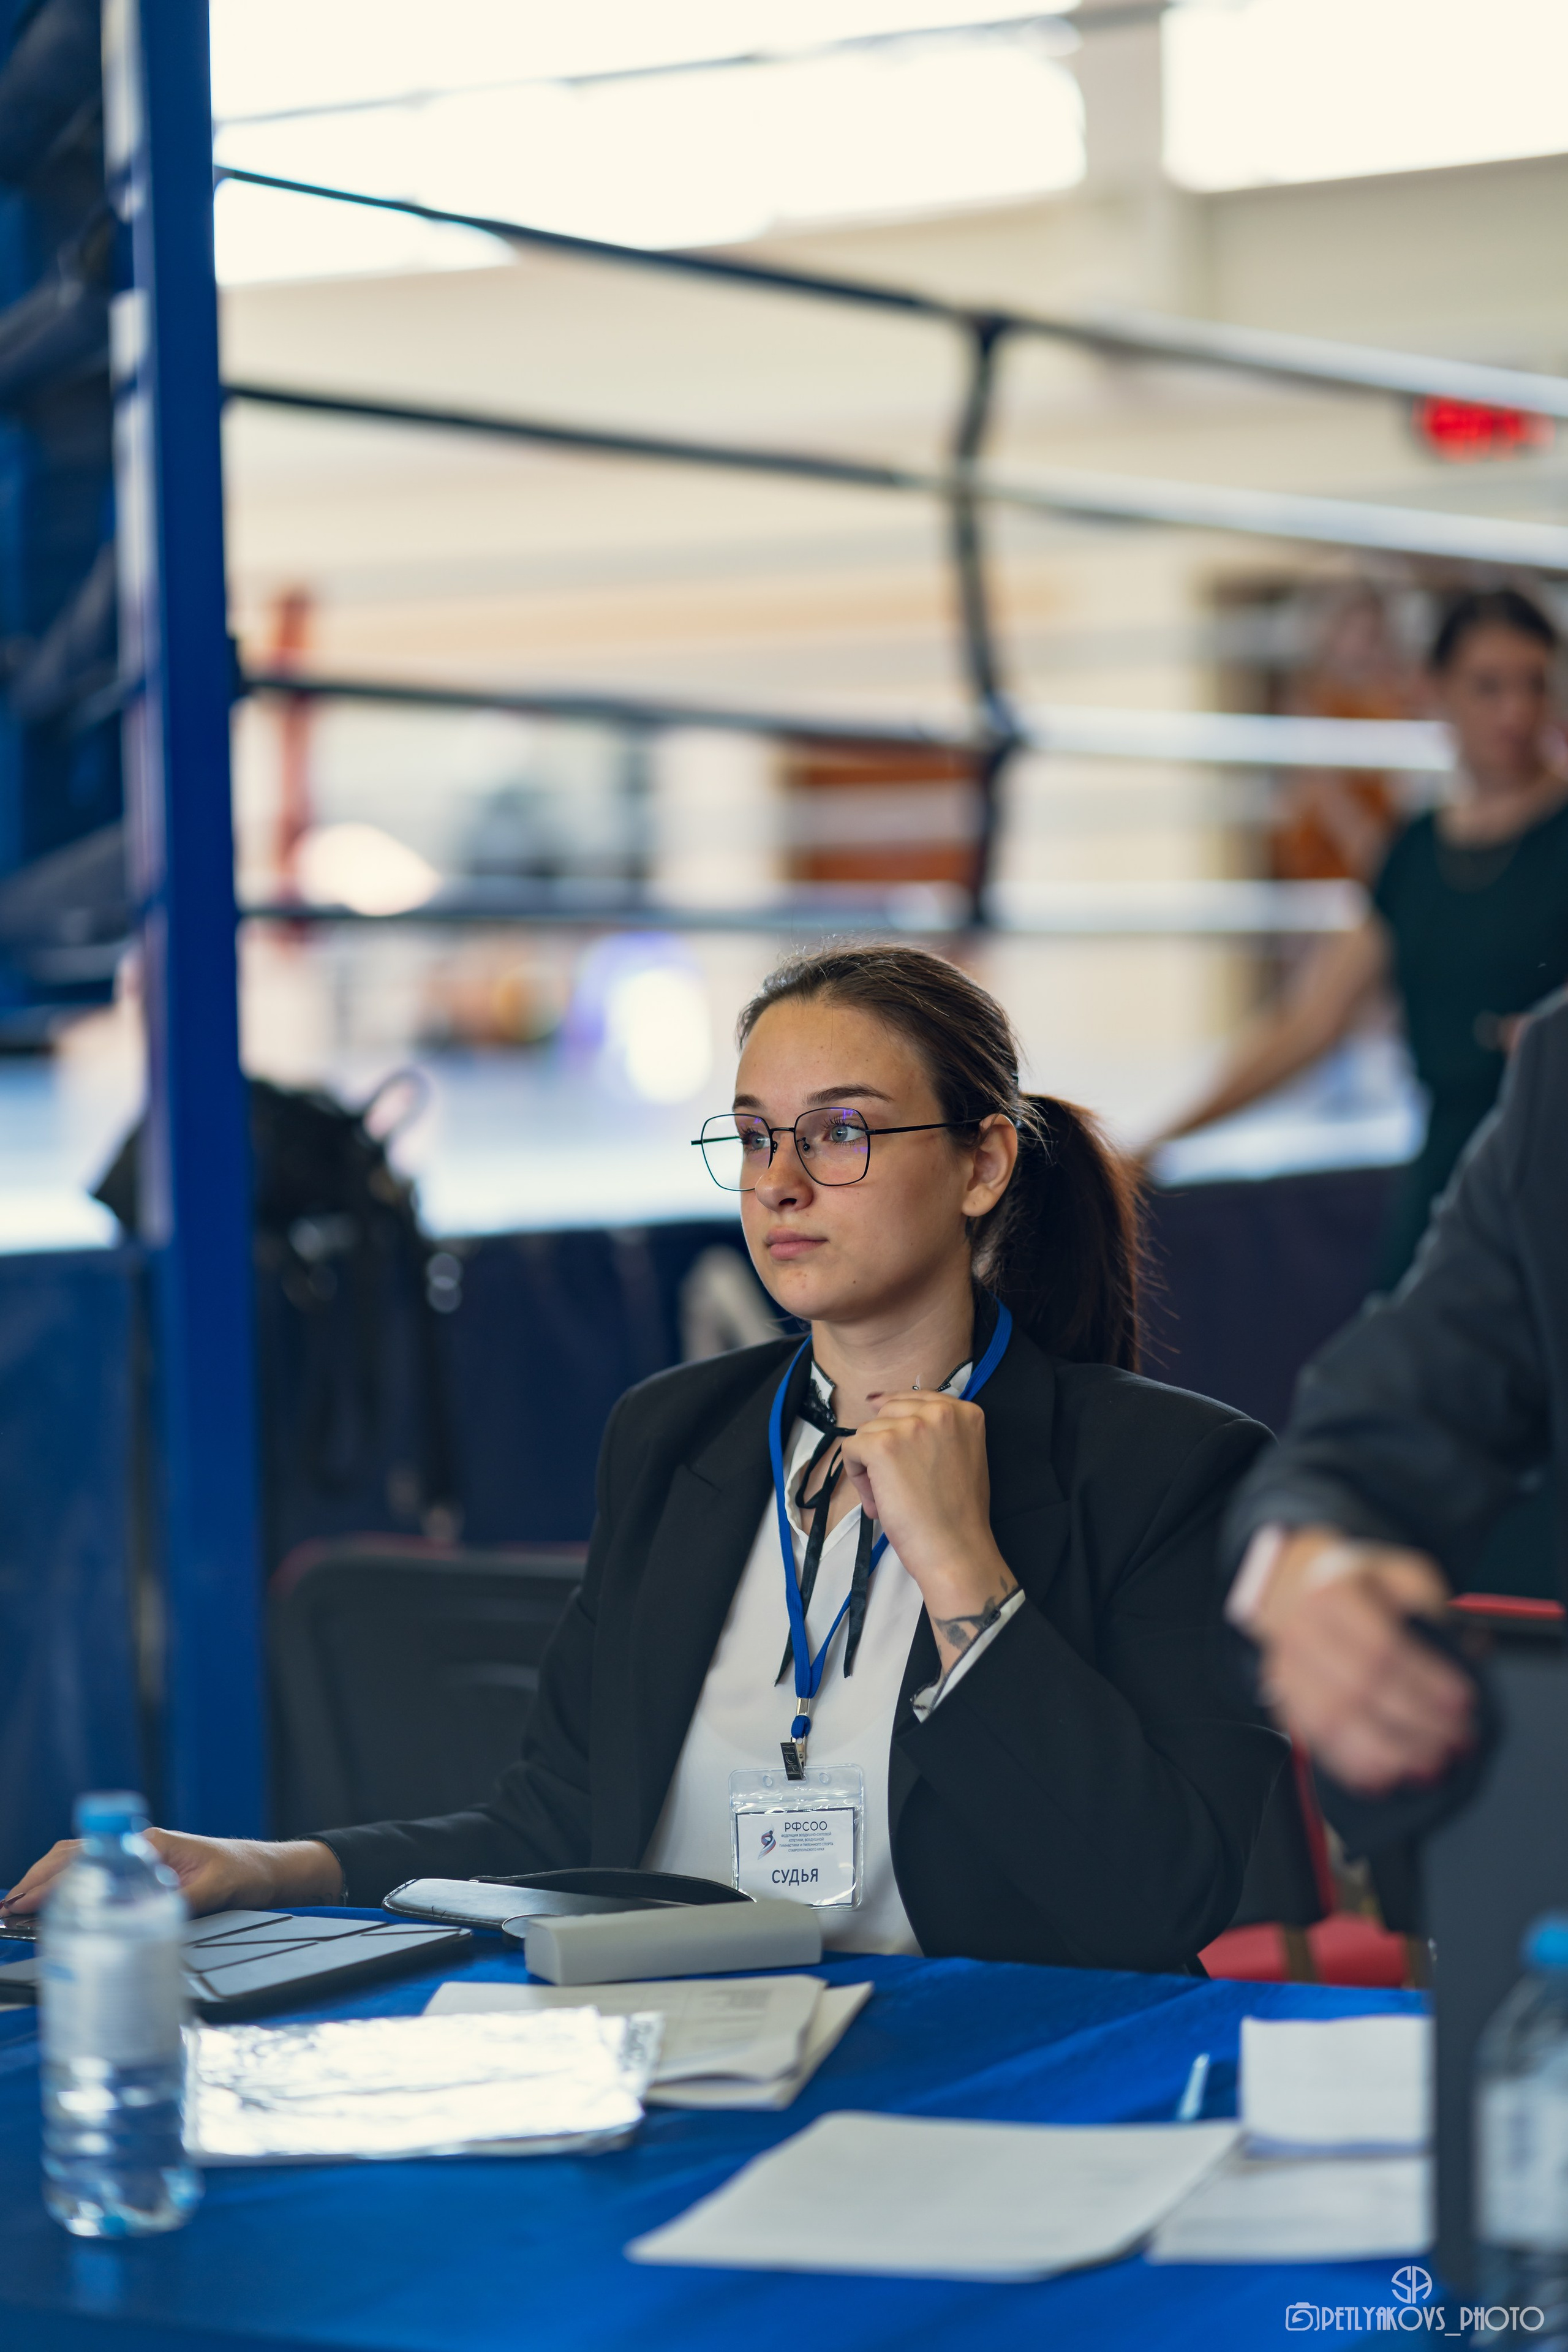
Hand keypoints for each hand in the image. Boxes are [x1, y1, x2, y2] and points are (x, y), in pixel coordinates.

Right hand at [2, 1832, 343, 1920]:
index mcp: (148, 1844)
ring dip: (47, 1883)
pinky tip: (52, 1906)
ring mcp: (137, 1858)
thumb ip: (176, 1902)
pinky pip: (95, 1874)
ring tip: (17, 1909)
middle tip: (8, 1912)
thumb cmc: (241, 1874)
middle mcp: (137, 1847)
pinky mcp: (141, 1872)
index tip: (24, 1901)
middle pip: (73, 1856)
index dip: (51, 1879)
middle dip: (36, 1882)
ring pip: (79, 1863)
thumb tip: (136, 1917)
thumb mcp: (211, 1891)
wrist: (264, 1870)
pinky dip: (67, 1886)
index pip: (87, 1855)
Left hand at [838, 1390, 1016, 1673]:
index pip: (915, 1399)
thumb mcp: (962, 1456)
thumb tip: (877, 1401)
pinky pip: (851, 1449)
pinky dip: (856, 1477)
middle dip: (884, 1444)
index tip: (895, 1450)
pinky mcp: (883, 1445)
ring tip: (890, 1499)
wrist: (955, 1549)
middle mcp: (941, 1411)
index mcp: (966, 1412)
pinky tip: (878, 1502)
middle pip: (888, 1412)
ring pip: (867, 1433)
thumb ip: (934, 1430)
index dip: (897, 1424)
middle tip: (897, 1483)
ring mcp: (911, 1426)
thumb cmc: (958, 1514)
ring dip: (870, 1466)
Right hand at [1250, 1529, 1473, 1792]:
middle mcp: (1301, 1631)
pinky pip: (1314, 1741)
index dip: (1426, 1681)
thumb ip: (1436, 1609)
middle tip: (1457, 1738)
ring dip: (1387, 1751)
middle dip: (1415, 1722)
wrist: (1299, 1588)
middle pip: (1359, 1688)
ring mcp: (1285, 1668)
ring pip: (1332, 1721)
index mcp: (1333, 1593)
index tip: (1464, 1703)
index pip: (1382, 1645)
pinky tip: (1387, 1777)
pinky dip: (1351, 1765)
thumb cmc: (1361, 1586)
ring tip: (1430, 1765)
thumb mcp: (1403, 1575)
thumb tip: (1471, 1651)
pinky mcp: (1281, 1699)